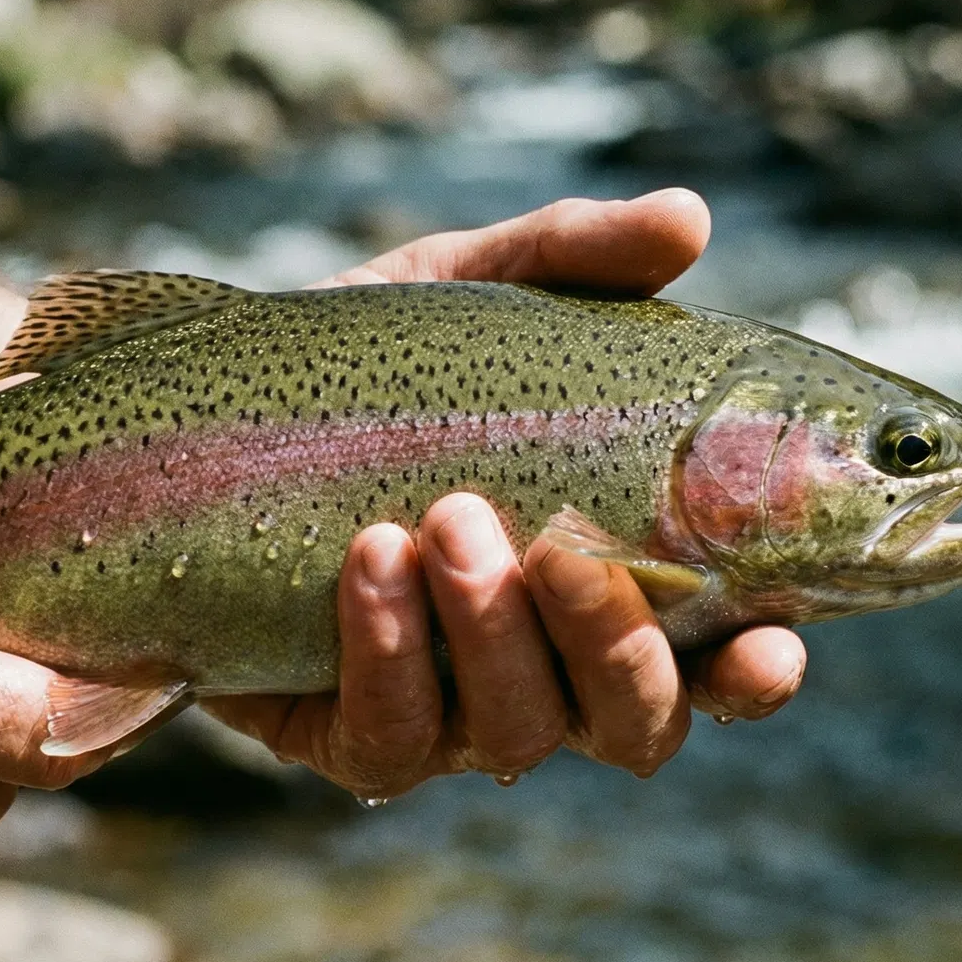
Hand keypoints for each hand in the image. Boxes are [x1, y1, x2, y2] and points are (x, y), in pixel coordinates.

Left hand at [204, 189, 807, 797]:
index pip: (717, 664)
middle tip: (565, 554)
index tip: (773, 642)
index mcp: (609, 581)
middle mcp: (546, 667)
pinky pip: (390, 741)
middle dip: (616, 652)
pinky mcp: (344, 736)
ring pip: (515, 735)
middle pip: (633, 725)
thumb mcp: (463, 289)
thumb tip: (689, 220)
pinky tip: (367, 560)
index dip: (755, 674)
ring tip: (445, 519)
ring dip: (493, 636)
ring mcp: (448, 713)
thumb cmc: (363, 363)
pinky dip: (388, 655)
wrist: (188, 413)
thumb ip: (575, 258)